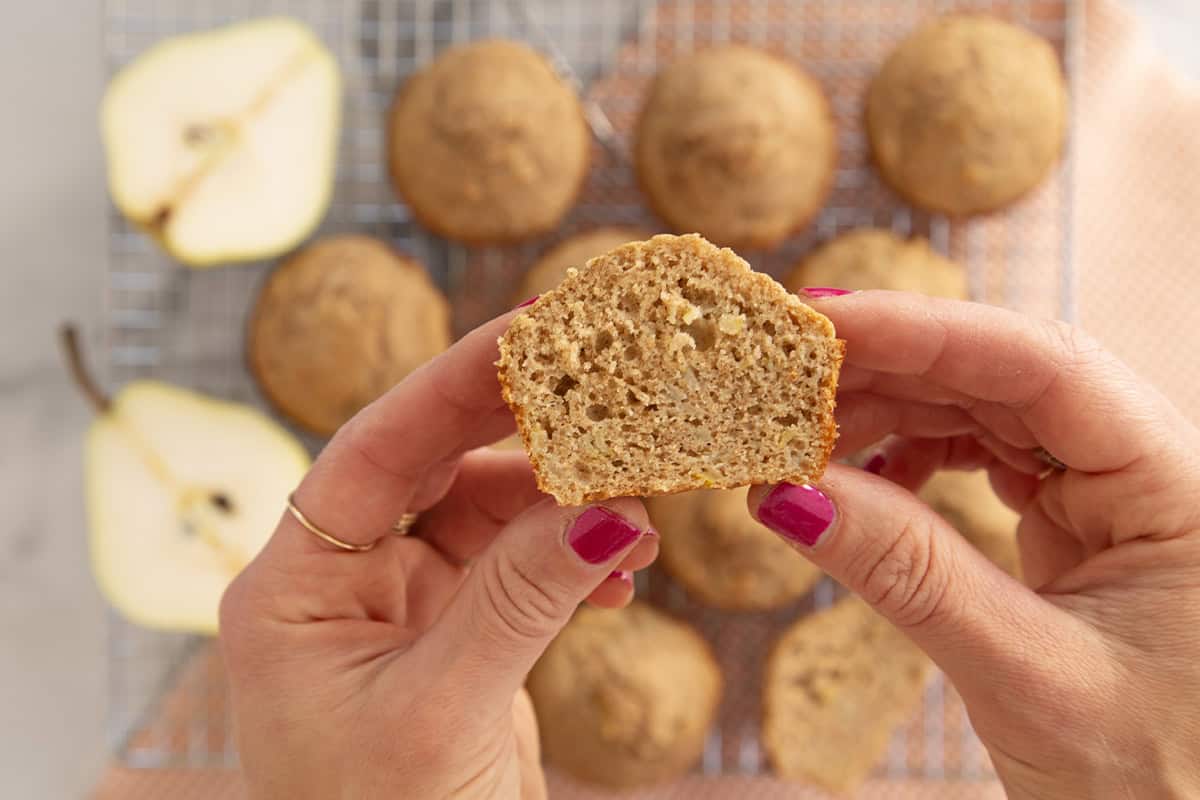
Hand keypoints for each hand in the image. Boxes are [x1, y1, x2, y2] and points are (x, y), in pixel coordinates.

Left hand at [219, 312, 657, 799]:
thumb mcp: (446, 711)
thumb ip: (523, 597)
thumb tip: (610, 504)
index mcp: (292, 589)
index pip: (376, 450)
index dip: (457, 384)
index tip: (538, 329)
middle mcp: (339, 581)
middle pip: (435, 463)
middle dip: (527, 429)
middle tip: (613, 387)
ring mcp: (400, 604)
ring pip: (490, 511)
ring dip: (566, 503)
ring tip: (640, 505)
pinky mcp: (455, 632)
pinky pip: (519, 563)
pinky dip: (573, 558)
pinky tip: (620, 574)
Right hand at [750, 292, 1199, 798]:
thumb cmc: (1159, 781)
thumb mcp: (1027, 678)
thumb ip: (910, 577)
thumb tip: (788, 495)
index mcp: (1180, 485)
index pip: (1046, 364)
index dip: (927, 330)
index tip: (824, 320)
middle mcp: (1147, 468)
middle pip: (1006, 374)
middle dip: (890, 367)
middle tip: (784, 373)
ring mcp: (1107, 493)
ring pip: (986, 409)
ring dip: (890, 411)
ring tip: (803, 433)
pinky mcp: (1071, 522)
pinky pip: (981, 457)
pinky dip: (909, 459)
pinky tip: (859, 481)